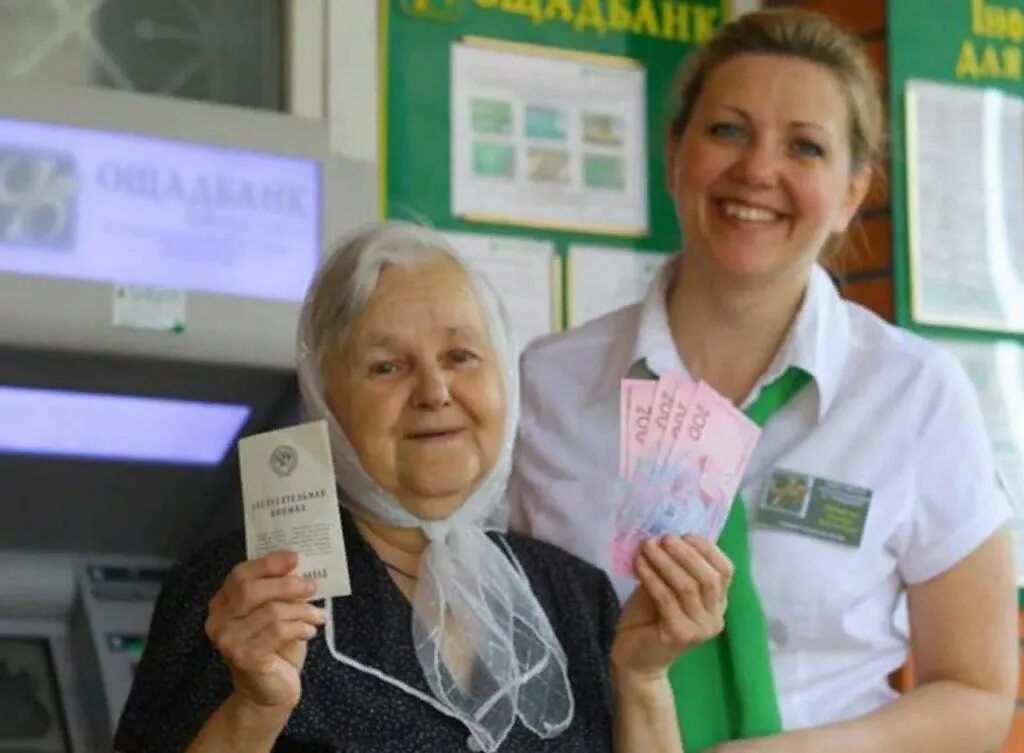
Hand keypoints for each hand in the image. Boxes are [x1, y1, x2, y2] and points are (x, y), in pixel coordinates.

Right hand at [205, 551, 325, 710]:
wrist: (267, 692)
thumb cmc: (275, 646)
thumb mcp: (276, 612)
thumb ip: (280, 591)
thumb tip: (298, 566)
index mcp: (222, 603)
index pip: (240, 574)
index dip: (268, 563)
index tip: (295, 557)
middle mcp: (218, 620)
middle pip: (250, 590)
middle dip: (287, 585)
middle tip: (312, 587)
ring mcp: (228, 640)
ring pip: (270, 612)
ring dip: (302, 611)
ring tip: (319, 616)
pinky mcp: (244, 657)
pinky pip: (278, 632)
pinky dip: (300, 627)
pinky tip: (311, 631)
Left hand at [612, 535, 733, 678]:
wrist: (636, 659)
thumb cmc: (650, 619)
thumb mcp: (667, 587)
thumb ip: (674, 568)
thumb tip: (668, 536)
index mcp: (718, 603)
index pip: (725, 571)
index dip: (707, 549)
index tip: (684, 534)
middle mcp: (715, 617)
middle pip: (709, 578)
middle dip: (686, 553)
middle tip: (664, 538)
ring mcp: (700, 630)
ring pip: (688, 587)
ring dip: (665, 562)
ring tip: (647, 546)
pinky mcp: (679, 636)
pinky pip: (667, 599)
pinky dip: (652, 577)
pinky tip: (639, 564)